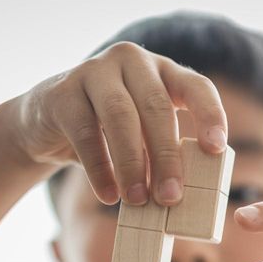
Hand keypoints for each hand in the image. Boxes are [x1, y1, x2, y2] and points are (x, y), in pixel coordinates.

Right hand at [5, 41, 227, 205]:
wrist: (45, 122)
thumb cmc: (108, 132)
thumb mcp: (142, 135)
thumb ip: (162, 152)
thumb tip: (182, 196)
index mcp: (163, 70)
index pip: (197, 86)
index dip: (210, 116)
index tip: (217, 149)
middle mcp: (132, 61)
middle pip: (156, 106)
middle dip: (166, 156)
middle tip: (172, 197)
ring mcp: (95, 71)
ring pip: (120, 116)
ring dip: (132, 163)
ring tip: (139, 200)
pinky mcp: (63, 92)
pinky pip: (85, 132)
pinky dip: (100, 169)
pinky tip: (109, 196)